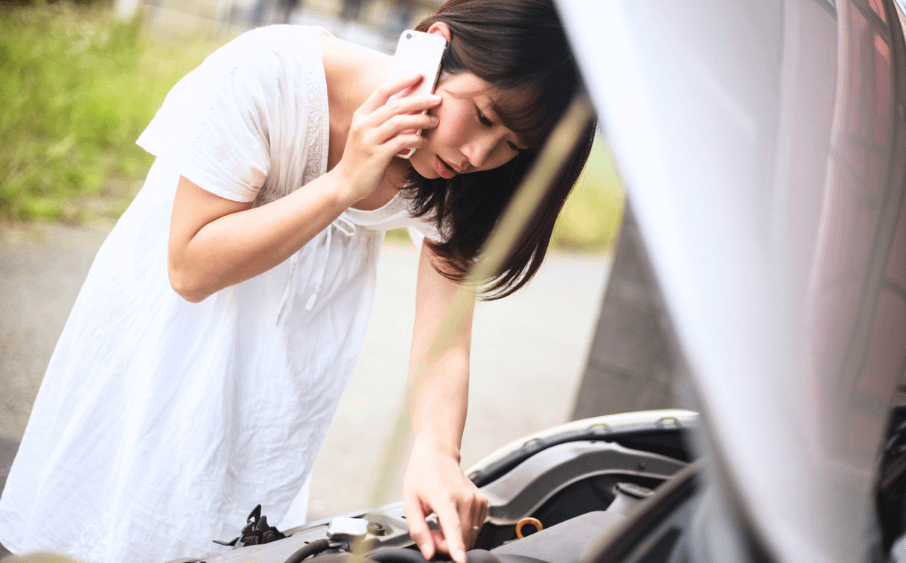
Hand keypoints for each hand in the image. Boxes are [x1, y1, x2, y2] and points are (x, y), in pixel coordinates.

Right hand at [333, 73, 440, 203]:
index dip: (402, 81)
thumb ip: (385, 121)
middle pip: (396, 105)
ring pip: (399, 122)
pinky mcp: (376, 155)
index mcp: (361, 114)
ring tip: (434, 122)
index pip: (383, 90)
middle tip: (437, 100)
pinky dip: (415, 140)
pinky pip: (401, 142)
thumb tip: (413, 110)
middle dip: (420, 100)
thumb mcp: (369, 134)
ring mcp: (369, 139)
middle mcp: (363, 124)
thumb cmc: (363, 157)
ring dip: (420, 120)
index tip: (420, 75)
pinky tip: (423, 142)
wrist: (346, 182)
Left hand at [403, 439, 487, 562]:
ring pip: (470, 536)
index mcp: (444, 497)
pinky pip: (475, 528)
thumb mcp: (410, 502)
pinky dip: (463, 530)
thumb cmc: (422, 475)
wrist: (438, 454)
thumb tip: (429, 552)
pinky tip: (452, 519)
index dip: (455, 546)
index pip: (452, 526)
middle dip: (445, 544)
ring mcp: (476, 499)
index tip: (461, 560)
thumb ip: (418, 530)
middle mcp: (465, 498)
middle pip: (462, 537)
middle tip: (431, 532)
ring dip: (454, 537)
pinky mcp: (483, 503)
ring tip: (440, 522)